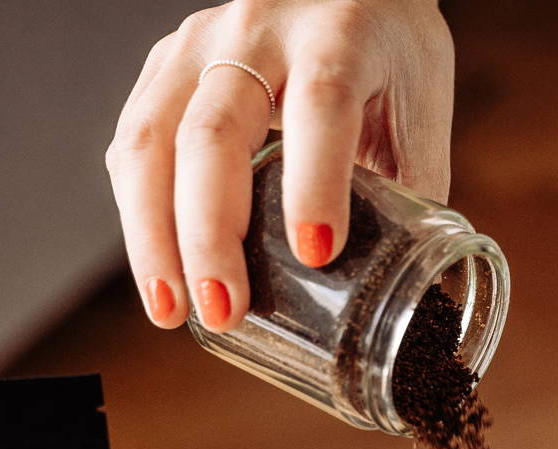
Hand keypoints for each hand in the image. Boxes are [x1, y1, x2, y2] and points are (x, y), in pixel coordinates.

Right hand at [106, 0, 453, 331]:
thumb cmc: (389, 54)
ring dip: (154, 235)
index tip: (316, 254)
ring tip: (171, 309)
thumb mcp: (420, 109)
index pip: (321, 103)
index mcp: (339, 37)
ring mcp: (199, 45)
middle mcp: (258, 31)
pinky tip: (158, 268)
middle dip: (211, 232)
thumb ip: (415, 191)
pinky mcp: (165, 67)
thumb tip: (422, 298)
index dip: (316, 180)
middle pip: (214, 131)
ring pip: (152, 139)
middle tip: (223, 309)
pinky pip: (135, 144)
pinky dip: (138, 213)